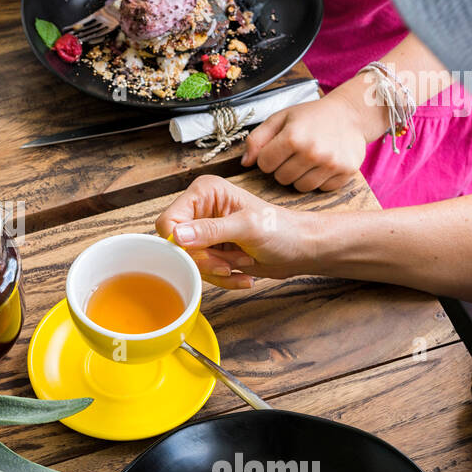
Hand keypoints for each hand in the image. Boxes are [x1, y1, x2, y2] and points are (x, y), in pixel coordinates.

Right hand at [155, 174, 312, 288]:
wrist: (302, 250)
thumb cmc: (283, 230)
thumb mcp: (247, 227)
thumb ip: (211, 231)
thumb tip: (177, 236)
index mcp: (204, 193)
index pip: (169, 221)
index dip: (181, 244)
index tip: (205, 255)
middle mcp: (201, 209)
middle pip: (176, 245)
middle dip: (203, 260)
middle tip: (228, 264)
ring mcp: (205, 231)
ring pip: (188, 261)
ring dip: (215, 270)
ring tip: (242, 264)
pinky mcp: (212, 250)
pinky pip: (202, 271)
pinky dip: (221, 278)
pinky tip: (242, 274)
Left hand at [242, 90, 373, 191]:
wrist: (351, 114)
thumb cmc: (311, 116)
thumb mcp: (280, 118)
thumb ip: (257, 139)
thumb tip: (245, 163)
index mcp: (292, 137)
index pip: (264, 164)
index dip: (268, 157)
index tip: (278, 148)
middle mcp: (312, 152)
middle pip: (281, 178)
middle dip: (283, 167)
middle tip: (295, 153)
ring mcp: (331, 164)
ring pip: (300, 187)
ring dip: (300, 176)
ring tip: (308, 159)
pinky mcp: (346, 173)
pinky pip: (322, 189)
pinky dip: (320, 180)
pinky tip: (323, 164)